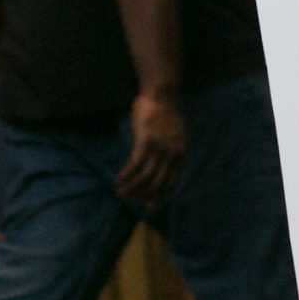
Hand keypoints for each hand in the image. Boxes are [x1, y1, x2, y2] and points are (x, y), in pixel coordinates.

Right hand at [115, 89, 188, 203]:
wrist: (162, 95)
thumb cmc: (165, 114)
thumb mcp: (175, 136)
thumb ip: (171, 152)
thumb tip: (160, 167)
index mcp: (180, 155)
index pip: (171, 184)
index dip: (159, 196)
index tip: (149, 204)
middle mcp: (172, 155)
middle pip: (157, 184)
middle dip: (142, 195)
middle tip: (130, 199)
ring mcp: (159, 149)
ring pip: (144, 178)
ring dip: (131, 188)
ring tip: (120, 193)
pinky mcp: (145, 142)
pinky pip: (134, 165)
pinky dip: (125, 176)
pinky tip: (118, 180)